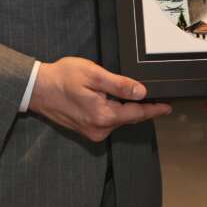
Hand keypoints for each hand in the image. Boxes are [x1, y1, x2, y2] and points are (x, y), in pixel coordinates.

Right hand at [29, 56, 171, 141]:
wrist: (37, 88)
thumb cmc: (63, 77)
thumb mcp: (94, 74)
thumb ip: (119, 85)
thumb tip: (142, 93)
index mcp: (104, 116)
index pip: (137, 113)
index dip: (154, 109)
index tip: (169, 107)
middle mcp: (99, 129)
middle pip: (128, 117)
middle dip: (140, 106)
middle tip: (154, 95)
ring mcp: (91, 131)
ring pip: (117, 119)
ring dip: (124, 107)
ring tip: (125, 91)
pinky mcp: (85, 129)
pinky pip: (107, 120)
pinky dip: (113, 111)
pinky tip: (110, 98)